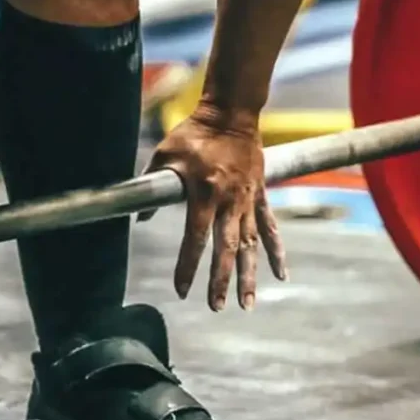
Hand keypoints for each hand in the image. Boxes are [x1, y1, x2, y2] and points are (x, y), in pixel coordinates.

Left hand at [141, 105, 286, 310]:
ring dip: (249, 276)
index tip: (181, 290)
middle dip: (220, 280)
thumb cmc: (193, 133)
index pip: (194, 239)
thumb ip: (150, 186)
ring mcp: (247, 200)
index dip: (187, 266)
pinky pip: (271, 228)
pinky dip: (276, 252)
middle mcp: (228, 201)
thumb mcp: (164, 155)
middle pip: (226, 249)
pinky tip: (281, 275)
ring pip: (251, 245)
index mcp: (203, 193)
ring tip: (247, 304)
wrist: (231, 112)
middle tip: (215, 307)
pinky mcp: (260, 195)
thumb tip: (138, 217)